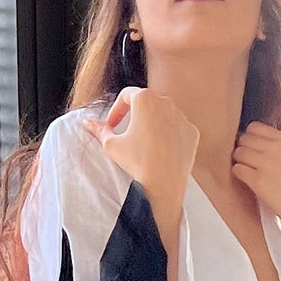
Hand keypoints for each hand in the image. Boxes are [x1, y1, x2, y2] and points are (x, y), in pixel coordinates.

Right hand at [84, 87, 198, 203]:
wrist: (164, 185)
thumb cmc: (136, 162)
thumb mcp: (111, 145)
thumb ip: (100, 130)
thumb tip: (88, 123)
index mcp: (145, 99)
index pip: (126, 95)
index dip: (116, 110)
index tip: (112, 125)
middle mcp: (166, 102)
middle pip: (147, 103)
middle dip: (136, 115)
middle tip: (128, 133)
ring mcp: (182, 117)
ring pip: (164, 115)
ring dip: (153, 124)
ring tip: (145, 144)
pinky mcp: (192, 132)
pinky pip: (178, 129)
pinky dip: (169, 136)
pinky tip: (161, 151)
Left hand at [231, 122, 280, 250]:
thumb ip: (274, 144)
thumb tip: (249, 137)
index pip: (254, 127)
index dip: (249, 138)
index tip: (253, 149)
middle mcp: (276, 148)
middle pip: (244, 139)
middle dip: (243, 150)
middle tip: (249, 163)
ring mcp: (267, 164)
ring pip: (238, 153)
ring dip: (240, 162)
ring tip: (250, 173)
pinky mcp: (258, 180)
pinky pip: (237, 169)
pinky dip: (239, 175)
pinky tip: (249, 181)